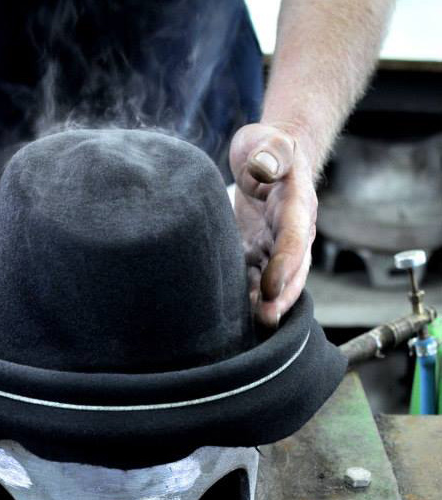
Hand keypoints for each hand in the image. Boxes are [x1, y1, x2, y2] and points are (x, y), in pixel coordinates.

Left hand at [229, 123, 316, 327]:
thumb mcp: (267, 142)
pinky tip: (234, 318)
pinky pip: (255, 279)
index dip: (285, 263)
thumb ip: (269, 153)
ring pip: (274, 281)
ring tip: (253, 329)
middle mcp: (289, 232)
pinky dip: (248, 298)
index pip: (293, 238)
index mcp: (295, 206)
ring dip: (265, 305)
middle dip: (281, 298)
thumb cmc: (267, 148)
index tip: (271, 287)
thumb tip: (263, 168)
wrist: (267, 158)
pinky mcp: (256, 252)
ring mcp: (273, 246)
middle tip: (266, 321)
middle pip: (291, 270)